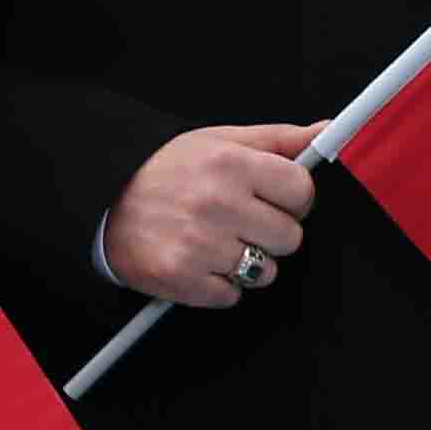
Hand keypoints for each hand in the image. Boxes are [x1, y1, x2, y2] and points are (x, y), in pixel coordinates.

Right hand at [103, 124, 321, 307]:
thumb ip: (278, 140)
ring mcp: (199, 245)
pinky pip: (231, 297)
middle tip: (240, 221)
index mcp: (230, 164)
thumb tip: (326, 132)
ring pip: (264, 273)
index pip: (301, 192)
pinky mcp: (181, 279)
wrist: (103, 198)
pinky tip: (199, 260)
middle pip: (289, 238)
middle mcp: (216, 204)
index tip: (274, 198)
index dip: (292, 198)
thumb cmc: (165, 168)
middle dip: (270, 232)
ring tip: (216, 241)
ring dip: (247, 263)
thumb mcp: (219, 140)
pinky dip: (218, 285)